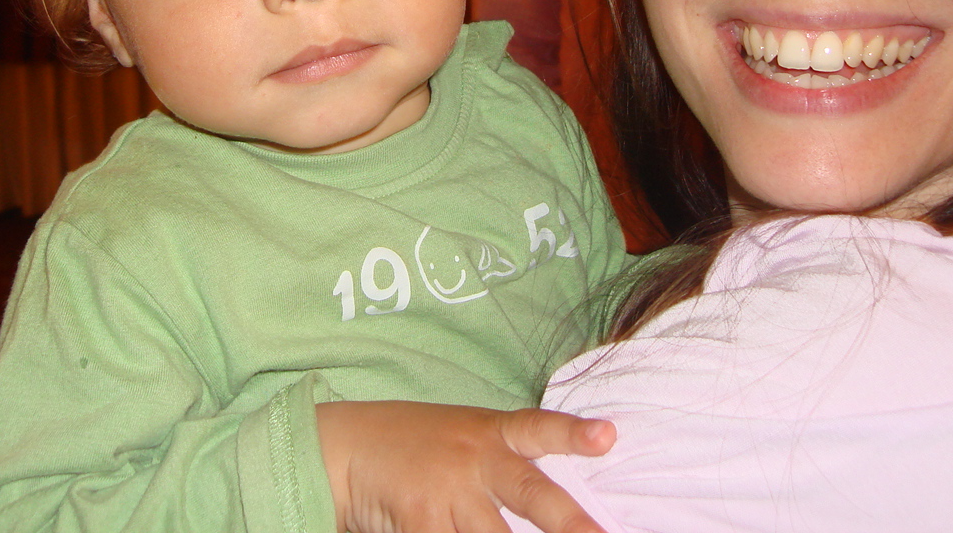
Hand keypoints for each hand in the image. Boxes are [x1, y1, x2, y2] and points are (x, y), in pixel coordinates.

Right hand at [317, 400, 613, 532]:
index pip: (539, 428)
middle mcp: (476, 459)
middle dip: (571, 524)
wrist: (344, 448)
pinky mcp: (420, 519)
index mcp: (492, 434)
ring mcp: (448, 490)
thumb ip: (506, 466)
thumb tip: (558, 516)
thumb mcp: (465, 442)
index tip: (608, 436)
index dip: (574, 433)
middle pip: (532, 494)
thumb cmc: (416, 448)